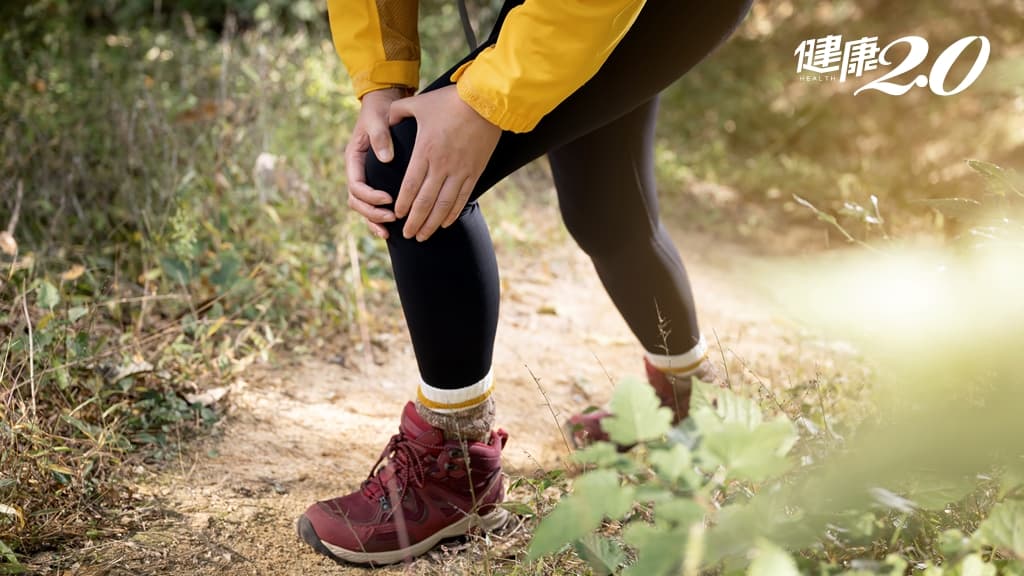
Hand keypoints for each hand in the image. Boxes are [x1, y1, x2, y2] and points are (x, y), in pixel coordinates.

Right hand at [345, 87, 405, 238]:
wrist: (385, 105)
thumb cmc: (380, 111)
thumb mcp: (377, 120)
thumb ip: (380, 136)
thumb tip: (385, 158)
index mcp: (353, 159)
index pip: (356, 185)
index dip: (370, 196)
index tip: (388, 199)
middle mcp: (357, 172)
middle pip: (356, 201)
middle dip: (372, 213)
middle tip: (392, 218)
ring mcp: (365, 178)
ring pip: (362, 208)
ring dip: (373, 221)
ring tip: (389, 232)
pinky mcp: (375, 182)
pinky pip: (372, 205)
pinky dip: (378, 218)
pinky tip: (390, 230)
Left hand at [388, 85, 500, 240]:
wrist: (486, 100)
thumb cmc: (450, 100)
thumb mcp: (418, 103)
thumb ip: (397, 113)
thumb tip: (385, 121)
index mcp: (425, 151)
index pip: (410, 186)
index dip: (403, 204)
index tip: (397, 216)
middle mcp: (442, 165)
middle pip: (425, 201)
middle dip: (414, 221)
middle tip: (407, 235)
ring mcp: (460, 171)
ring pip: (444, 205)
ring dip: (432, 223)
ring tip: (423, 236)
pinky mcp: (475, 171)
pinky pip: (462, 198)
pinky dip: (453, 213)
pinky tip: (445, 223)